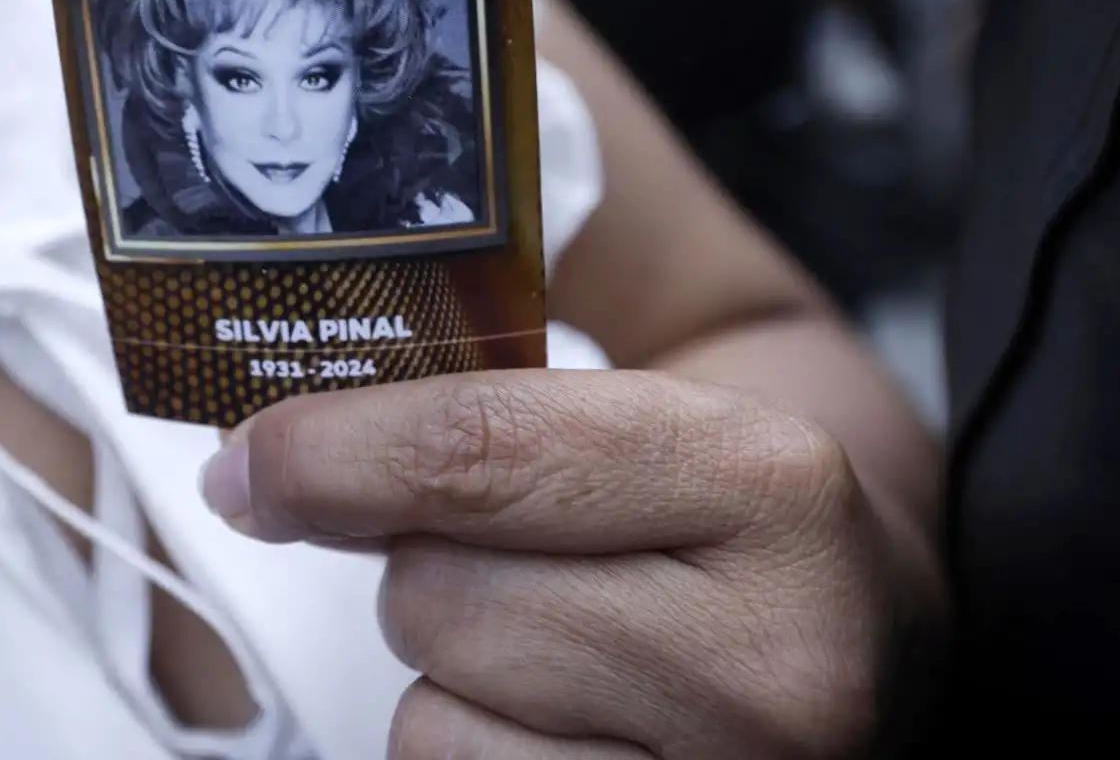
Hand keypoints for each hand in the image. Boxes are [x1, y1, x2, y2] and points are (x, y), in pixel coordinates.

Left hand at [202, 370, 914, 758]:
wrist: (870, 638)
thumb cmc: (727, 515)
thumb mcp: (657, 408)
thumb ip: (484, 395)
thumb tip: (268, 457)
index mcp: (767, 483)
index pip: (481, 453)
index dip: (329, 452)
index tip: (249, 462)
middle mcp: (769, 659)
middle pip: (440, 596)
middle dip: (421, 562)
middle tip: (498, 548)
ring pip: (432, 717)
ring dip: (448, 671)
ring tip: (556, 638)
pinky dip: (471, 750)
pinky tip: (556, 718)